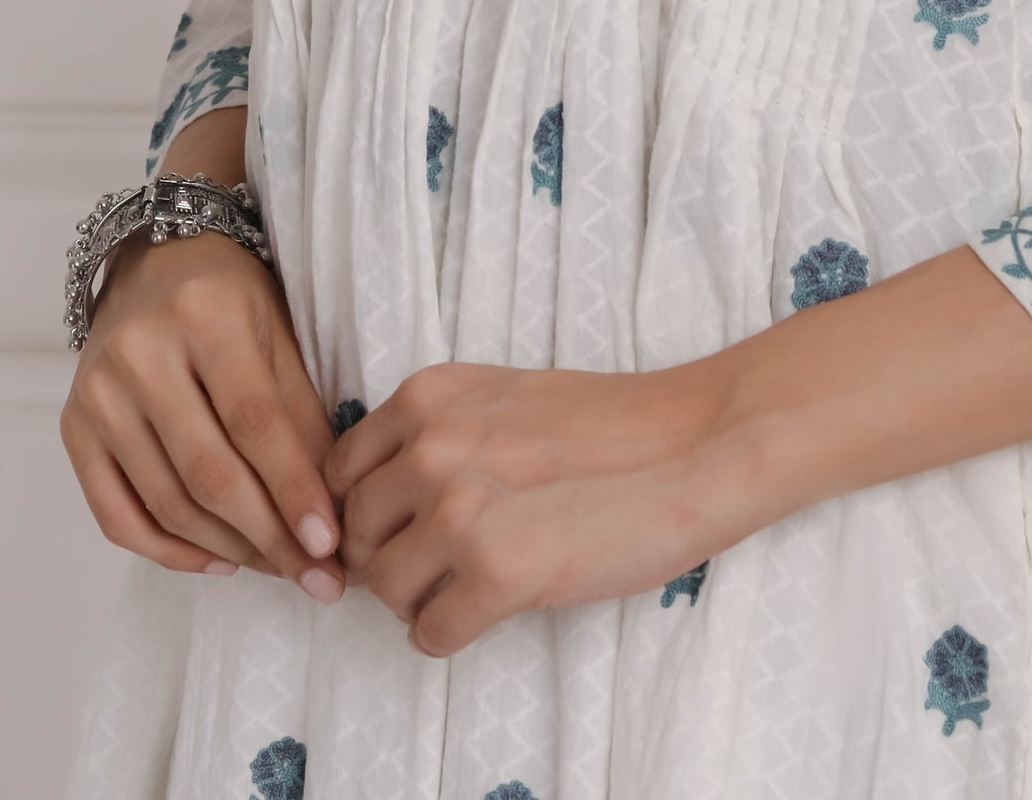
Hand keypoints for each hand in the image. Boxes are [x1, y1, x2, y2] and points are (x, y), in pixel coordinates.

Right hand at [61, 171, 346, 598]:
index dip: (295, 490)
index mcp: (204, 315)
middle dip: (270, 538)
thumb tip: (333, 512)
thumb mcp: (279, 333)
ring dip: (230, 550)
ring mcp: (97, 393)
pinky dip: (170, 552)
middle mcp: (140, 352)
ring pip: (167, 502)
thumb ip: (302, 415)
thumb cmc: (230, 299)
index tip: (331, 547)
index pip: (255, 422)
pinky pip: (117, 516)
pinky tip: (218, 561)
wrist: (152, 263)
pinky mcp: (72, 428)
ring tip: (279, 570)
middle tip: (317, 580)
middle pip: (209, 471)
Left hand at [320, 359, 750, 656]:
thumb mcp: (497, 398)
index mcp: (427, 397)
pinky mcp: (499, 571)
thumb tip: (375, 500)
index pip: (340, 472)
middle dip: (388, 559)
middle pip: (356, 534)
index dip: (368, 511)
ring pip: (384, 589)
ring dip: (416, 600)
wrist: (691, 445)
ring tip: (463, 588)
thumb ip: (433, 433)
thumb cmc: (606, 425)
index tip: (399, 529)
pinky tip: (487, 612)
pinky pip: (429, 633)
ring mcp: (462, 509)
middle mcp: (431, 446)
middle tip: (437, 567)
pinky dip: (448, 634)